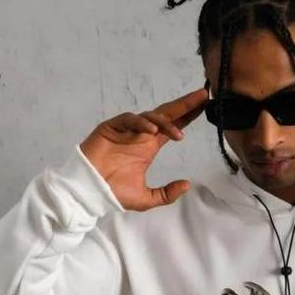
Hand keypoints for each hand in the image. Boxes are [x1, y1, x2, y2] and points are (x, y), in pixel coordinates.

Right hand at [79, 87, 208, 209]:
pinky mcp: (111, 127)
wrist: (90, 192)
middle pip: (166, 114)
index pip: (172, 126)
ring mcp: (126, 129)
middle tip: (202, 96)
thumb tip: (187, 185)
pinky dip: (141, 123)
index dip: (187, 116)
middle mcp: (140, 134)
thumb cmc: (114, 192)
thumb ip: (167, 193)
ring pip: (150, 116)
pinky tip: (152, 131)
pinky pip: (129, 120)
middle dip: (184, 104)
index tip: (204, 107)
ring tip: (179, 135)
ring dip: (166, 122)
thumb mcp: (147, 198)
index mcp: (148, 146)